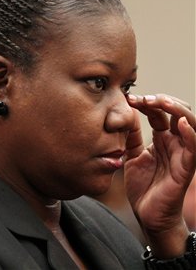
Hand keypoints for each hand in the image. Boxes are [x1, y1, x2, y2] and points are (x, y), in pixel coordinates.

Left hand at [125, 94, 194, 257]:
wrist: (148, 215)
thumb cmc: (143, 186)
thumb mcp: (132, 156)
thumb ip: (131, 137)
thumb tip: (124, 114)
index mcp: (162, 139)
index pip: (159, 113)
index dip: (146, 103)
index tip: (128, 98)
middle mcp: (175, 143)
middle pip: (178, 112)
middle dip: (162, 101)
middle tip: (144, 98)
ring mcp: (182, 154)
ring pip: (190, 124)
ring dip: (177, 109)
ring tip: (161, 101)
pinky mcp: (186, 169)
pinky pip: (193, 148)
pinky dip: (190, 134)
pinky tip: (180, 123)